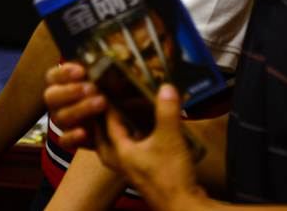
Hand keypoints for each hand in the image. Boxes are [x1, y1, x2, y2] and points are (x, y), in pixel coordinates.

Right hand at [43, 62, 106, 149]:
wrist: (112, 123)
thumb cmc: (106, 92)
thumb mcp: (105, 79)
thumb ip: (103, 70)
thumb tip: (116, 57)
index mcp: (61, 84)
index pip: (52, 76)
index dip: (64, 73)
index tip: (82, 71)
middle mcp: (58, 102)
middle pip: (51, 96)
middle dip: (71, 92)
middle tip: (92, 88)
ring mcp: (62, 121)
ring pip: (60, 117)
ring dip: (80, 109)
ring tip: (101, 103)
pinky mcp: (70, 140)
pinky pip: (64, 140)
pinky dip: (73, 136)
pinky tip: (85, 132)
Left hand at [97, 84, 204, 210]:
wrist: (183, 206)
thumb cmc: (171, 175)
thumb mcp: (170, 137)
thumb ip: (167, 111)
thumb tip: (166, 88)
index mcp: (122, 153)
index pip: (108, 126)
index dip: (108, 109)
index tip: (107, 93)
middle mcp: (124, 164)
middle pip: (104, 145)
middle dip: (103, 129)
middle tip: (104, 114)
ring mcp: (135, 174)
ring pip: (119, 154)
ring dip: (120, 139)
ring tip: (126, 124)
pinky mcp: (148, 179)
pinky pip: (135, 160)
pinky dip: (136, 147)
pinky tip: (148, 140)